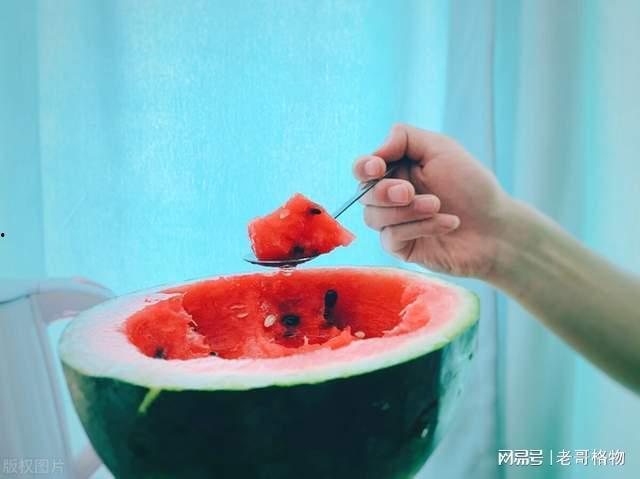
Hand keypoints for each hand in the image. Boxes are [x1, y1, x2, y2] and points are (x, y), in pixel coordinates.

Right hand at [353, 123, 510, 277]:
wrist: (496, 227)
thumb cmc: (472, 186)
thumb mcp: (441, 149)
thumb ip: (405, 138)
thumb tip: (376, 152)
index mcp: (397, 170)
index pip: (363, 168)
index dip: (363, 167)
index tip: (377, 168)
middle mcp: (391, 197)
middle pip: (364, 194)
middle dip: (384, 192)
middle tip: (409, 192)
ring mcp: (394, 223)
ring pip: (373, 217)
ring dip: (406, 211)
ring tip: (438, 206)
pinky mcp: (401, 247)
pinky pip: (391, 237)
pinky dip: (420, 227)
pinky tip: (447, 223)